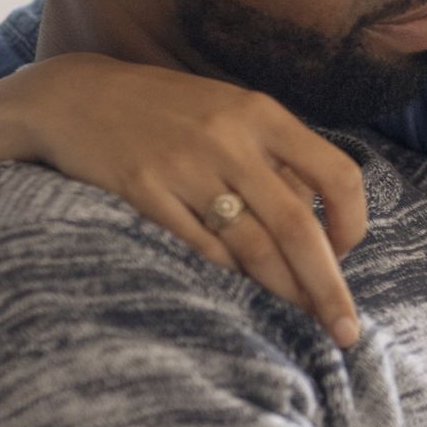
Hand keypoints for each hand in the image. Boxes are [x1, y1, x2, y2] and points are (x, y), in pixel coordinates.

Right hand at [16, 54, 368, 343]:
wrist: (75, 96)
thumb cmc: (168, 111)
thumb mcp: (232, 113)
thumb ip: (276, 160)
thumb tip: (323, 228)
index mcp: (262, 114)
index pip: (336, 174)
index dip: (351, 222)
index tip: (347, 252)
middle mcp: (230, 139)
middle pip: (298, 226)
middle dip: (328, 285)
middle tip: (346, 330)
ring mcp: (185, 166)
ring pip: (251, 247)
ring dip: (283, 291)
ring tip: (303, 320)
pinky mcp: (143, 191)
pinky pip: (200, 249)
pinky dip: (229, 276)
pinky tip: (244, 293)